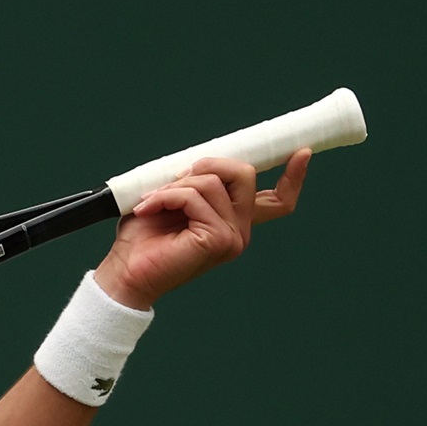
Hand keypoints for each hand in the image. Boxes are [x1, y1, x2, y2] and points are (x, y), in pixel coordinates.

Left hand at [93, 150, 309, 310]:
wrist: (123, 273)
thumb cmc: (142, 240)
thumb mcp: (172, 200)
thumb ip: (196, 184)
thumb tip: (204, 162)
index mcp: (233, 221)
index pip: (277, 201)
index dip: (294, 177)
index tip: (303, 152)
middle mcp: (239, 231)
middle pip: (245, 174)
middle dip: (207, 164)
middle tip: (175, 179)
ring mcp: (232, 237)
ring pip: (212, 182)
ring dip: (175, 184)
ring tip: (152, 203)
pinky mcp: (217, 240)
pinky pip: (194, 197)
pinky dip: (166, 196)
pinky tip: (148, 209)